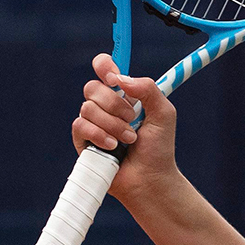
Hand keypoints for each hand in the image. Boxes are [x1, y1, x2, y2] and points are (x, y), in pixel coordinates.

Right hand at [72, 53, 179, 203]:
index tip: (114, 78)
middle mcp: (105, 106)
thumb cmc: (159, 147)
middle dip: (115, 104)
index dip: (104, 65)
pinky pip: (80, 126)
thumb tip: (121, 78)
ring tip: (129, 139)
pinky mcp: (82, 141)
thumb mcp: (163, 113)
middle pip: (92, 87)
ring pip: (88, 108)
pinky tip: (113, 146)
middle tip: (133, 119)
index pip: (105, 69)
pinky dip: (99, 135)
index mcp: (124, 95)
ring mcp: (92, 123)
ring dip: (113, 124)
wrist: (150, 178)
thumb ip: (148, 89)